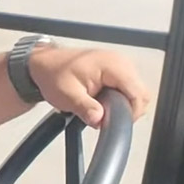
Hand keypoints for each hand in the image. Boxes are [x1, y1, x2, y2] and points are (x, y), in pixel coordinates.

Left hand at [28, 45, 151, 127]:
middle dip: (125, 111)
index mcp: (112, 65)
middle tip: (104, 117)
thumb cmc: (52, 74)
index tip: (112, 121)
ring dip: (122, 106)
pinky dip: (119, 99)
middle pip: (141, 95)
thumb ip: (85, 107)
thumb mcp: (66, 95)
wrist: (43, 65)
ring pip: (136, 94)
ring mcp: (120, 65)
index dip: (129, 113)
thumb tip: (99, 119)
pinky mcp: (116, 70)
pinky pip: (128, 90)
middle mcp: (120, 62)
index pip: (137, 94)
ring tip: (99, 107)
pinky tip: (102, 102)